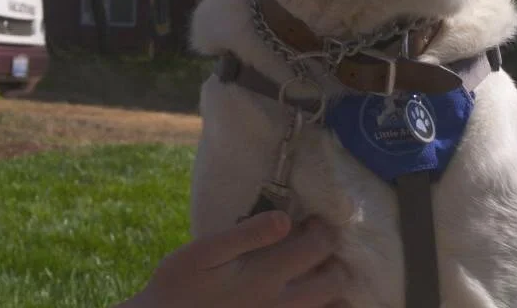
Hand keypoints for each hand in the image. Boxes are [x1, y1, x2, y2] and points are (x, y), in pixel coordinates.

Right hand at [120, 211, 345, 307]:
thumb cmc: (179, 284)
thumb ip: (247, 234)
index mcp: (265, 275)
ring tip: (325, 277)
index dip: (324, 229)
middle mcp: (281, 303)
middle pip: (334, 282)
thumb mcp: (205, 252)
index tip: (316, 220)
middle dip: (336, 260)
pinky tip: (314, 301)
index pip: (316, 248)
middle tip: (322, 247)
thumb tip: (285, 218)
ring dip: (337, 292)